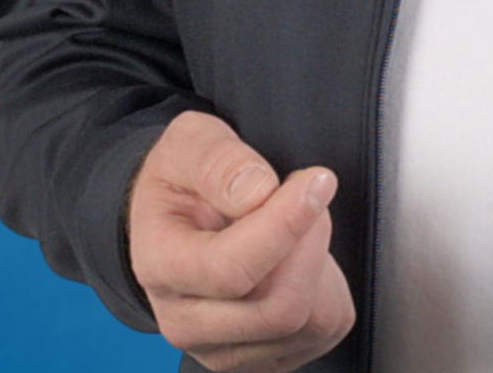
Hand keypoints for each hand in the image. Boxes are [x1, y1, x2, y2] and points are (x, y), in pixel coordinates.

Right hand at [128, 109, 355, 371]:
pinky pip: (324, 329)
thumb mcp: (190, 142)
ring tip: (301, 223)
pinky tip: (303, 256)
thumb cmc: (182, 179)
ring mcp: (223, 349)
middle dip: (311, 239)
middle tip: (308, 192)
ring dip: (321, 261)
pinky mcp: (262, 357)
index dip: (285, 225)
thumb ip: (218, 161)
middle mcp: (186, 322)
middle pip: (278, 307)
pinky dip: (330, 286)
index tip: (318, 180)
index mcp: (161, 265)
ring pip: (308, 322)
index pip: (230, 270)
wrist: (174, 219)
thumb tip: (257, 191)